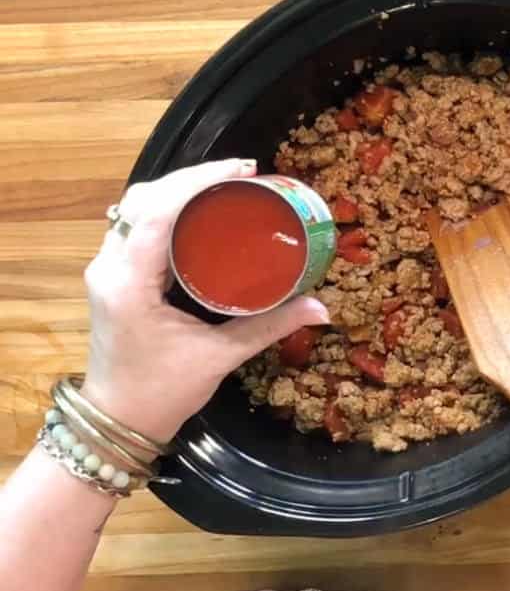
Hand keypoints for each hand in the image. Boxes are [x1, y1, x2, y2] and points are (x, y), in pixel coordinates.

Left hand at [81, 159, 329, 441]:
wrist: (118, 420)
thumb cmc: (163, 391)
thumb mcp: (220, 356)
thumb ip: (271, 326)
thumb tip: (321, 307)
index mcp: (129, 281)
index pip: (157, 211)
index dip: (197, 181)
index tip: (242, 169)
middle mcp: (110, 266)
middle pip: (143, 199)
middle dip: (191, 178)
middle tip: (240, 175)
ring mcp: (106, 269)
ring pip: (134, 208)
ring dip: (177, 190)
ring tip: (224, 185)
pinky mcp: (113, 275)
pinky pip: (136, 226)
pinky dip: (166, 209)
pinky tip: (200, 210)